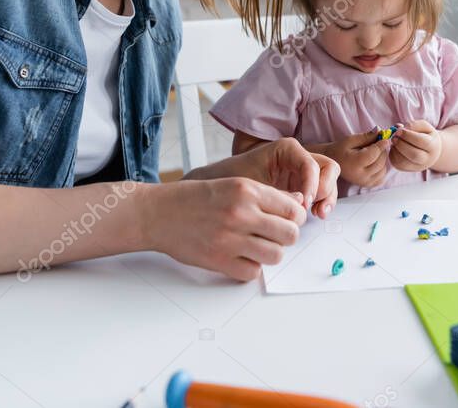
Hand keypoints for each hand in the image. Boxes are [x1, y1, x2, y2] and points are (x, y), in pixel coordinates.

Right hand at [145, 176, 304, 280]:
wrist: (159, 213)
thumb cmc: (195, 198)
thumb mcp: (232, 185)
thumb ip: (266, 195)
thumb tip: (297, 204)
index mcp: (247, 190)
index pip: (293, 210)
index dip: (294, 218)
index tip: (286, 220)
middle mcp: (241, 214)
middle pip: (290, 235)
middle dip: (285, 237)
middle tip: (273, 235)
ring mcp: (230, 239)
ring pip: (276, 255)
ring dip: (270, 253)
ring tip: (257, 247)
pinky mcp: (219, 261)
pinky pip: (253, 272)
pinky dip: (250, 267)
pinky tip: (241, 257)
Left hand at [219, 138, 339, 218]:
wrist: (219, 188)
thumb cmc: (232, 180)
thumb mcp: (253, 185)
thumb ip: (278, 193)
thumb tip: (300, 206)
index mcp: (286, 149)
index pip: (310, 164)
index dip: (312, 184)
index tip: (304, 204)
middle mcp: (297, 158)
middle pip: (327, 167)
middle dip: (325, 188)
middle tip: (313, 207)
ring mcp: (300, 172)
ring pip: (328, 180)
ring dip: (327, 197)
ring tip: (318, 213)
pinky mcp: (301, 187)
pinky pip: (321, 192)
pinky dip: (322, 202)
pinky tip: (315, 214)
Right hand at [324, 129, 389, 188]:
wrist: (332, 162)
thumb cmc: (340, 149)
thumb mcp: (350, 140)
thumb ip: (366, 137)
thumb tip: (381, 133)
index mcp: (354, 163)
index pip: (374, 154)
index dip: (381, 145)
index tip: (385, 138)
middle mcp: (360, 175)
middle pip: (380, 162)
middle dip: (382, 151)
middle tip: (378, 144)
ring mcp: (364, 182)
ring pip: (383, 170)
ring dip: (382, 160)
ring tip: (374, 154)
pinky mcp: (367, 185)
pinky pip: (381, 178)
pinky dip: (381, 169)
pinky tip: (374, 163)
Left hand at [389, 120, 441, 171]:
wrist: (428, 151)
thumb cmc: (425, 136)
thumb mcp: (424, 126)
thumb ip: (413, 125)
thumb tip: (399, 128)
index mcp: (433, 146)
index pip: (420, 141)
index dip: (407, 135)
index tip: (398, 130)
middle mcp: (427, 160)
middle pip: (414, 155)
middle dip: (401, 144)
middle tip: (394, 137)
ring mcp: (416, 167)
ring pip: (403, 161)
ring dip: (395, 149)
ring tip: (395, 140)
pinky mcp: (405, 169)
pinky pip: (396, 163)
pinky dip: (392, 153)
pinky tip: (395, 147)